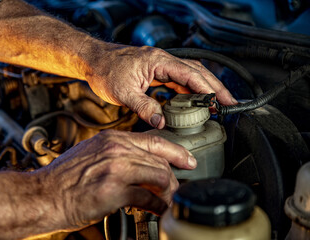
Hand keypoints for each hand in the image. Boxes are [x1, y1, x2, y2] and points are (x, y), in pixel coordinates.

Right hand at [37, 130, 195, 230]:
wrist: (42, 195)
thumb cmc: (64, 178)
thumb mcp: (91, 154)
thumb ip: (116, 155)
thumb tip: (139, 164)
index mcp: (111, 140)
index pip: (153, 140)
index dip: (175, 151)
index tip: (187, 159)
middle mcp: (116, 150)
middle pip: (160, 159)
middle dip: (175, 174)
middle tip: (180, 184)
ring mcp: (116, 169)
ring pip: (159, 176)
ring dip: (168, 192)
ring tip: (167, 200)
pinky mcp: (114, 190)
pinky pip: (148, 198)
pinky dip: (157, 206)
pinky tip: (157, 210)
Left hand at [83, 43, 236, 128]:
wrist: (93, 61)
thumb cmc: (105, 71)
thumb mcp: (123, 93)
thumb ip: (144, 107)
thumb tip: (161, 122)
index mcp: (158, 61)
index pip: (191, 74)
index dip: (209, 88)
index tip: (222, 101)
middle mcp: (162, 60)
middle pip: (197, 72)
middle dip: (215, 88)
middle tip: (229, 104)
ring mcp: (160, 65)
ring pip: (190, 75)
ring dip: (204, 89)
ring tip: (217, 105)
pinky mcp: (156, 72)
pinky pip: (178, 80)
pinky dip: (189, 90)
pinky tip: (194, 101)